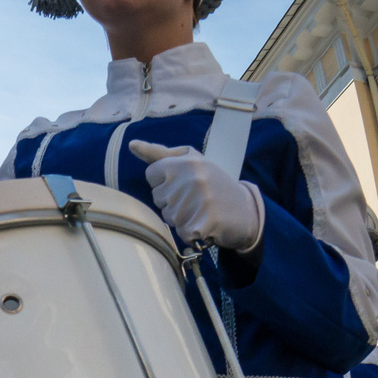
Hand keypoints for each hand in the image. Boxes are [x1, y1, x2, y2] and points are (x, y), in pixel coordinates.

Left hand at [127, 140, 264, 253]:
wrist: (246, 210)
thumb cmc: (213, 184)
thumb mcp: (192, 161)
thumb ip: (160, 154)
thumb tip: (132, 145)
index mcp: (187, 162)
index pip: (151, 174)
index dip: (164, 181)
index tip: (182, 182)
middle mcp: (190, 179)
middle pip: (157, 197)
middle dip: (171, 200)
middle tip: (195, 198)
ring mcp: (196, 202)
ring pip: (167, 216)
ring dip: (180, 217)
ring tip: (201, 210)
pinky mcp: (200, 224)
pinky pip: (179, 232)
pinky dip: (189, 232)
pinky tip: (204, 224)